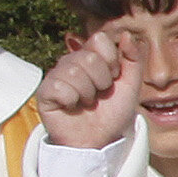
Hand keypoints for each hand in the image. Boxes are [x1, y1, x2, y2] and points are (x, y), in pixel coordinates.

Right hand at [39, 23, 145, 153]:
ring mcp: (56, 76)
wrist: (98, 141)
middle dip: (101, 80)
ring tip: (86, 102)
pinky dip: (71, 101)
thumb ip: (133, 60)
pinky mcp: (44, 92)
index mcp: (91, 57)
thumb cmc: (111, 113)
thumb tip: (126, 34)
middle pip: (88, 56)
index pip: (100, 39)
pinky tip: (71, 106)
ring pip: (74, 71)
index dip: (112, 60)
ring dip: (87, 93)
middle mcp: (71, 62)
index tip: (114, 78)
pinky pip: (59, 87)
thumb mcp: (130, 86)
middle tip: (99, 94)